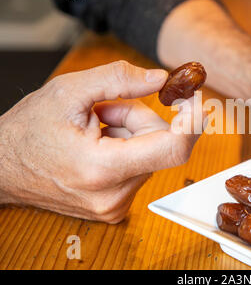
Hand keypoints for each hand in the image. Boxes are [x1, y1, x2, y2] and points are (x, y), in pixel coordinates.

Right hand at [0, 61, 203, 222]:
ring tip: (94, 128)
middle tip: (105, 110)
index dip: (192, 121)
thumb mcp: (68, 91)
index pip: (173, 148)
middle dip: (139, 118)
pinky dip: (127, 148)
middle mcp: (114, 195)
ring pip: (151, 153)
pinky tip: (98, 144)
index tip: (198, 99)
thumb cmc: (28, 131)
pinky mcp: (116, 206)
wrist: (2, 168)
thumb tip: (161, 78)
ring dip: (130, 132)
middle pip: (159, 144)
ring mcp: (115, 205)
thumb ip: (119, 79)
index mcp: (102, 168)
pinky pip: (141, 166)